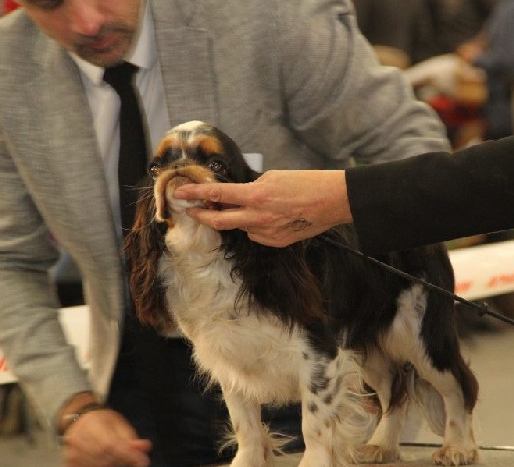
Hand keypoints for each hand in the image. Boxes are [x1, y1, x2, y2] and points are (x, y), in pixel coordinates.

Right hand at [60, 407, 151, 466]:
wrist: (79, 421)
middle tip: (127, 458)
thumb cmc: (102, 422)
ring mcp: (71, 453)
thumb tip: (145, 449)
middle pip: (104, 459)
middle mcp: (78, 439)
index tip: (143, 462)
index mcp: (92, 424)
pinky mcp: (69, 465)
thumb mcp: (119, 425)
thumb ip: (131, 439)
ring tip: (114, 460)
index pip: (110, 445)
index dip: (128, 455)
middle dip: (121, 461)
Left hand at [173, 169, 351, 246]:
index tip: (181, 193)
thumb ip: (252, 188)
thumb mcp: (273, 177)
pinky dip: (254, 226)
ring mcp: (266, 233)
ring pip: (240, 227)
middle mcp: (257, 217)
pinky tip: (268, 217)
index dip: (196, 193)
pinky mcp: (276, 242)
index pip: (217, 194)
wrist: (332, 201)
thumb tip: (237, 195)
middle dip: (202, 216)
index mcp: (256, 196)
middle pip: (219, 221)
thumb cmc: (306, 183)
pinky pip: (256, 235)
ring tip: (248, 206)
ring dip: (236, 217)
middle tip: (192, 211)